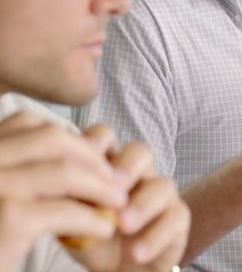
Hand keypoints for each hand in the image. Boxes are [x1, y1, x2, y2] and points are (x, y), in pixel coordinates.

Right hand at [0, 112, 126, 270]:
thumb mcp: (0, 190)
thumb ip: (23, 168)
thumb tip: (85, 150)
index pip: (26, 122)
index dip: (65, 136)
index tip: (88, 156)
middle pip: (51, 138)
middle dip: (90, 155)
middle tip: (113, 175)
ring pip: (65, 171)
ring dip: (101, 186)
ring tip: (119, 201)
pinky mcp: (8, 218)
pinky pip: (65, 211)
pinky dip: (92, 218)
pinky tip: (104, 230)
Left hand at [70, 137, 189, 271]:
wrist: (121, 269)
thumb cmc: (96, 238)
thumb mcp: (74, 219)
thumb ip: (70, 200)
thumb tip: (57, 190)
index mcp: (109, 164)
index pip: (105, 137)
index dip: (95, 142)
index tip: (79, 161)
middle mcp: (138, 173)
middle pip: (140, 150)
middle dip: (127, 165)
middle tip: (113, 186)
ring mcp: (161, 193)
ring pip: (164, 183)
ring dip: (143, 204)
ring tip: (124, 225)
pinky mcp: (178, 218)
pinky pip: (177, 217)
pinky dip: (156, 235)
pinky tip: (137, 252)